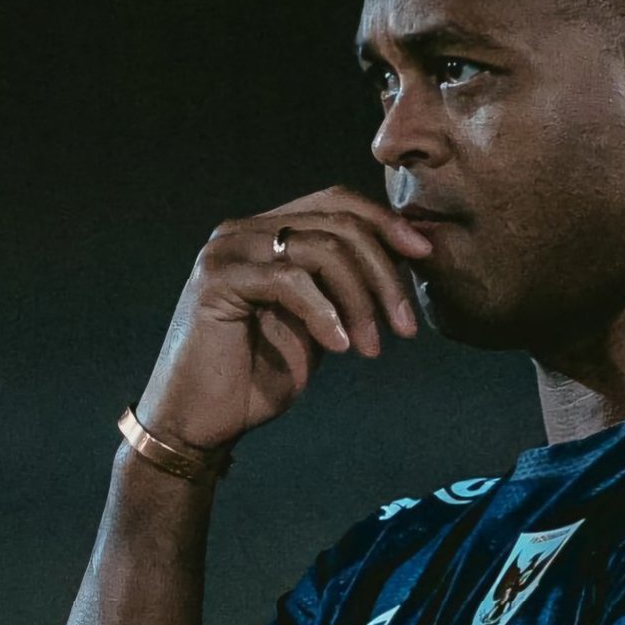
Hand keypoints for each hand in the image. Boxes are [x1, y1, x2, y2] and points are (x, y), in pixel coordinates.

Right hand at [135, 186, 433, 452]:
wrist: (199, 422)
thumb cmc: (256, 377)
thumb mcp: (319, 325)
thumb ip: (346, 287)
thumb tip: (407, 257)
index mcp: (268, 233)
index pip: (338, 202)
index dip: (386, 222)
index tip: (425, 257)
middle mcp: (244, 231)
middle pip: (338, 222)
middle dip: (385, 273)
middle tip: (407, 326)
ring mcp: (227, 251)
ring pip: (322, 248)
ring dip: (361, 301)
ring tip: (374, 348)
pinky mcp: (217, 281)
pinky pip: (290, 280)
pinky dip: (325, 314)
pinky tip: (340, 348)